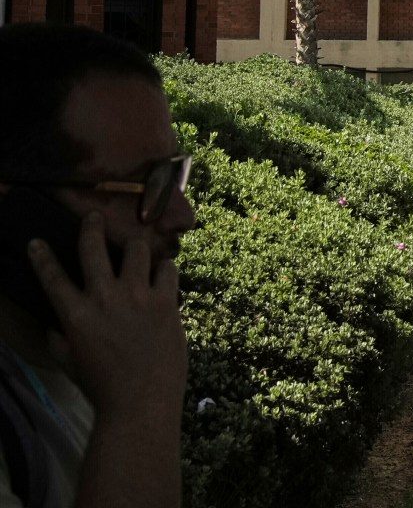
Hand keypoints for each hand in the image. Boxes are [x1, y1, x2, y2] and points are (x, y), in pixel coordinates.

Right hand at [28, 212, 183, 418]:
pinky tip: (163, 272)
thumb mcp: (70, 364)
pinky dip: (165, 268)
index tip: (37, 241)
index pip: (52, 277)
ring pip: (137, 250)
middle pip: (93, 248)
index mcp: (75, 315)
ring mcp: (137, 296)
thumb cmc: (102, 387)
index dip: (42, 256)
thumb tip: (53, 328)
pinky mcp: (166, 301)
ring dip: (135, 247)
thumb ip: (60, 342)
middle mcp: (104, 298)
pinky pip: (168, 269)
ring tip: (136, 249)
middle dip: (91, 227)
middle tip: (93, 216)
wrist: (141, 401)